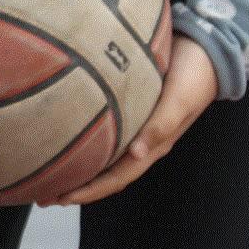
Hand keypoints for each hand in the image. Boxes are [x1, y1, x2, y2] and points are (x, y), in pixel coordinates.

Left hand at [51, 35, 218, 205]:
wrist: (206, 49)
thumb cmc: (194, 76)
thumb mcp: (179, 101)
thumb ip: (161, 126)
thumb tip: (138, 153)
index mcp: (154, 145)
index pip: (117, 177)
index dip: (90, 191)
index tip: (61, 199)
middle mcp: (143, 140)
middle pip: (106, 173)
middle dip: (78, 187)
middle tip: (42, 194)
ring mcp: (137, 125)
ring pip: (104, 155)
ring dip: (80, 168)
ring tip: (49, 172)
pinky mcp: (132, 107)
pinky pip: (106, 132)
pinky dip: (87, 141)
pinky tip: (67, 137)